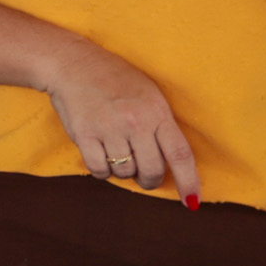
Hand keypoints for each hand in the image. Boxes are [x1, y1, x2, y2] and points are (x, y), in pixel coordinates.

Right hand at [47, 44, 201, 204]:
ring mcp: (109, 129)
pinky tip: (101, 158)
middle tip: (145, 176)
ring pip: (125, 172)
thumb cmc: (114, 79)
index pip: (180, 154)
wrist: (73, 64)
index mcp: (157, 111)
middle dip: (150, 180)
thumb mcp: (148, 95)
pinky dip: (102, 171)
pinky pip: (99, 170)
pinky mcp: (84, 135)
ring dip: (123, 171)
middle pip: (152, 170)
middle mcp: (136, 122)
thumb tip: (170, 163)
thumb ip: (160, 124)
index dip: (188, 181)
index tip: (192, 200)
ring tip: (117, 154)